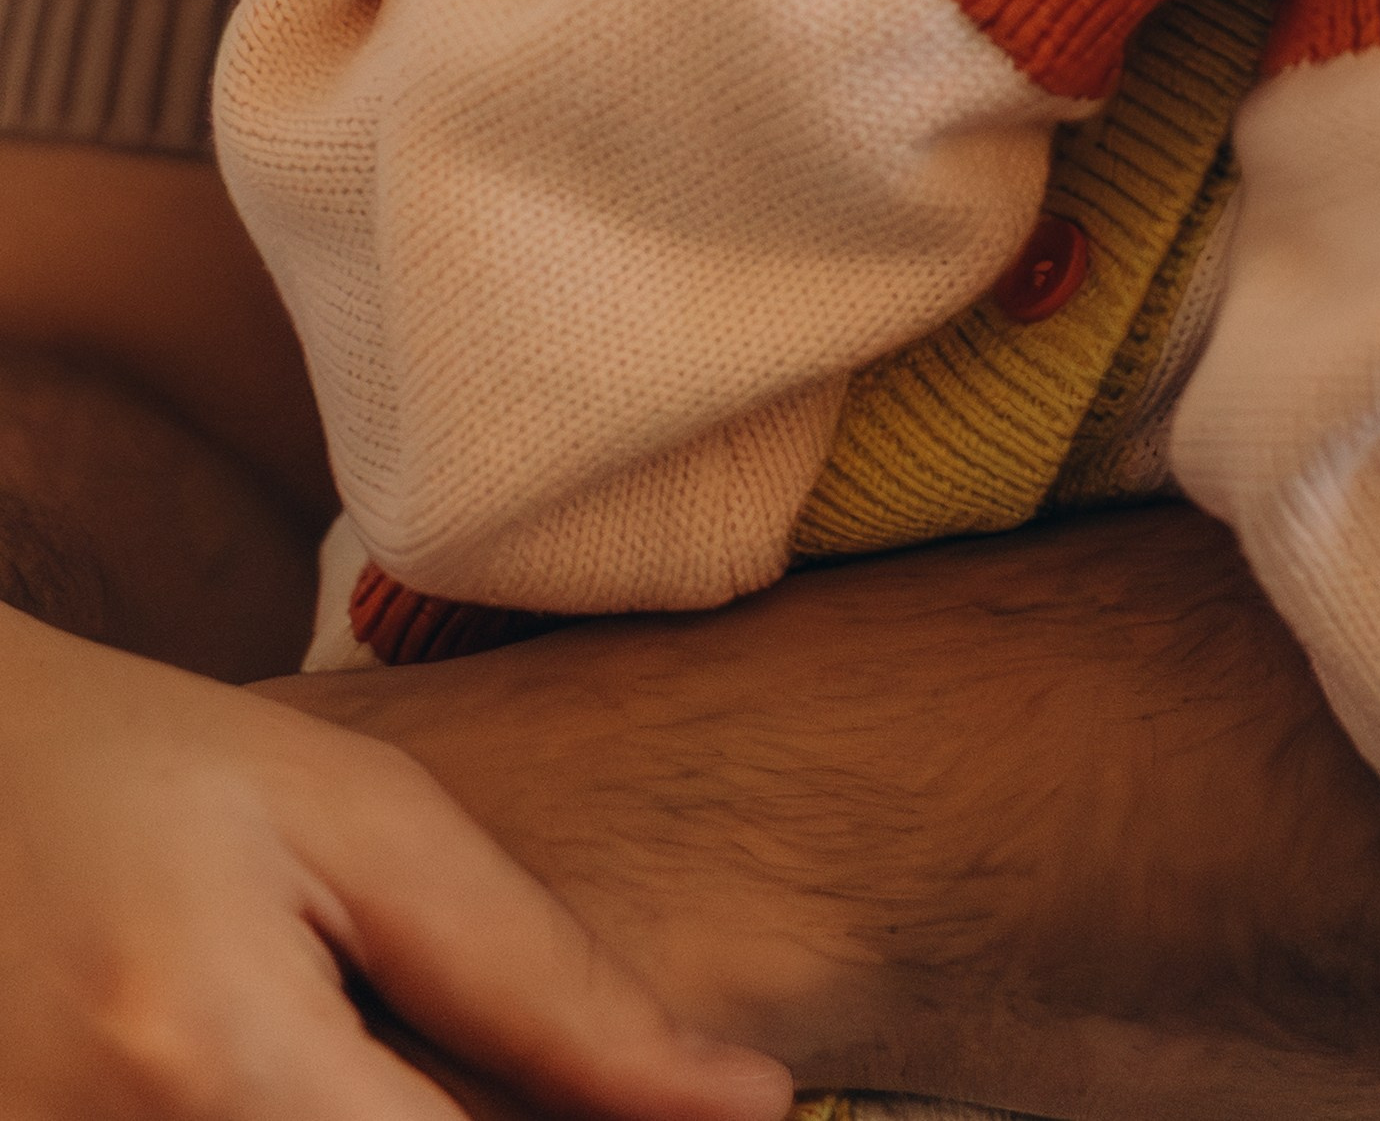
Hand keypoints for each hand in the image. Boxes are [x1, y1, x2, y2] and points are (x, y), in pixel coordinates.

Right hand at [0, 600, 790, 1120]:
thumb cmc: (159, 768)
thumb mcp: (365, 824)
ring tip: (370, 1021)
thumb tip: (744, 1106)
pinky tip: (320, 1067)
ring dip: (389, 1113)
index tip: (698, 1116)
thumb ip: (543, 981)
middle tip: (441, 1031)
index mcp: (208, 1050)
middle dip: (465, 1115)